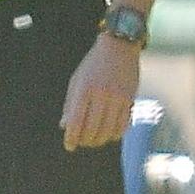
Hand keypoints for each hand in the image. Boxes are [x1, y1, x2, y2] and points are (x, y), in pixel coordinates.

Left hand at [61, 33, 138, 149]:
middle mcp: (101, 94)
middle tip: (81, 143)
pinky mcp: (130, 98)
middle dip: (85, 140)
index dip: (72, 137)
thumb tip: (64, 126)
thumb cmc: (93, 66)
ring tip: (94, 141)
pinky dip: (115, 134)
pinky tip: (109, 136)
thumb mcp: (76, 81)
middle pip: (92, 128)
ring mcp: (117, 97)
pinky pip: (123, 124)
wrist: (118, 48)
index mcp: (83, 89)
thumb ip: (70, 104)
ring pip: (108, 129)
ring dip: (100, 140)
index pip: (76, 121)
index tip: (69, 146)